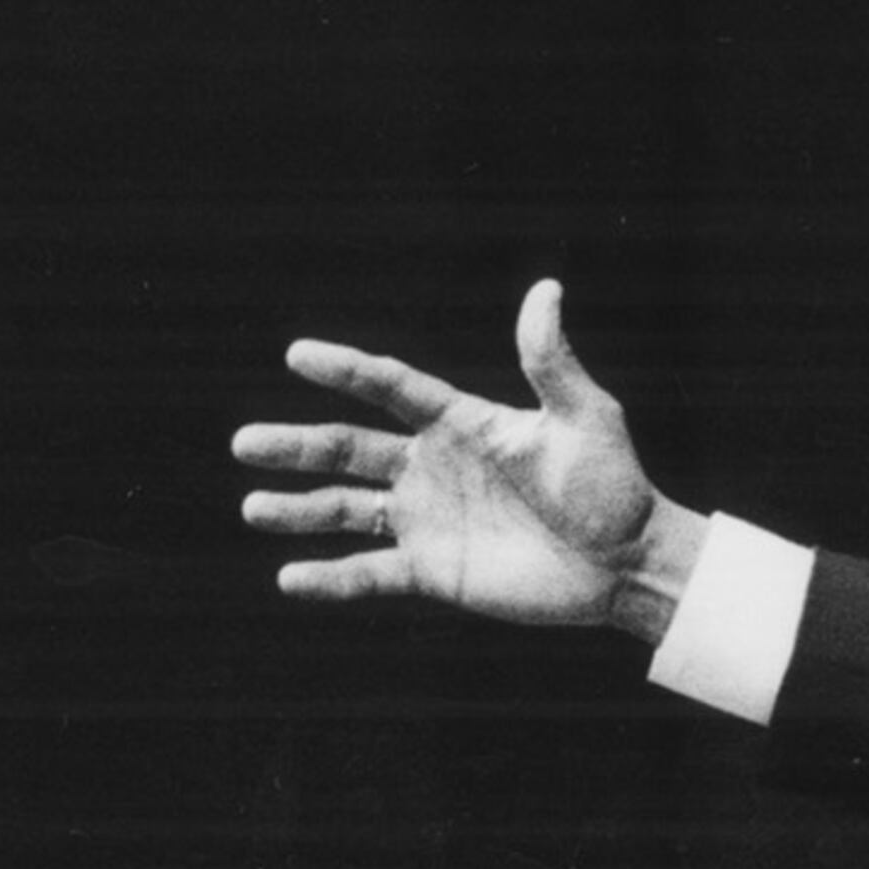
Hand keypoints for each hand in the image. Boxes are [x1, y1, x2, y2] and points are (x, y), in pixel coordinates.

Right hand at [235, 279, 691, 632]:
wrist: (626, 561)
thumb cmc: (612, 484)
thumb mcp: (583, 417)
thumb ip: (551, 361)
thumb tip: (546, 288)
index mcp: (460, 422)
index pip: (389, 387)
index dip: (345, 370)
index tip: (297, 354)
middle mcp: (431, 467)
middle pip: (348, 449)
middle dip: (296, 447)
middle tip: (242, 442)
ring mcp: (428, 520)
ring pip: (347, 511)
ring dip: (298, 511)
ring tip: (252, 508)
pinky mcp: (433, 571)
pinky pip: (370, 574)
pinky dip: (330, 579)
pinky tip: (289, 579)